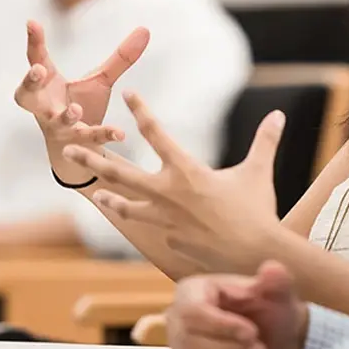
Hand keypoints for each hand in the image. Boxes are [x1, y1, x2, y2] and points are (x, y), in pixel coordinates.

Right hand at [14, 20, 147, 165]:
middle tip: (38, 70)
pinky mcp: (77, 143)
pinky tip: (119, 133)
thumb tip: (145, 30)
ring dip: (65, 116)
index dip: (34, 41)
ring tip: (75, 110)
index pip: (37, 59)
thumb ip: (120, 58)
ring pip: (56, 122)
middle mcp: (47, 105)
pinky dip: (102, 135)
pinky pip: (88, 139)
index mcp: (49, 84)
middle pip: (27, 95)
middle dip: (29, 82)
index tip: (32, 22)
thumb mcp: (100, 80)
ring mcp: (59, 126)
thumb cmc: (81, 107)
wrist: (78, 150)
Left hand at [62, 92, 284, 271]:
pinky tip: (132, 219)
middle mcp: (168, 193)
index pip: (157, 133)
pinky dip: (141, 222)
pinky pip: (151, 228)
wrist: (253, 254)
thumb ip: (265, 141)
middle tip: (68, 148)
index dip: (141, 111)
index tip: (127, 94)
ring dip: (109, 197)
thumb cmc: (257, 211)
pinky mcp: (168, 240)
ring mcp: (165, 219)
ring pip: (127, 206)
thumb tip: (280, 114)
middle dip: (92, 159)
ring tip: (93, 193)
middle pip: (121, 173)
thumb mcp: (258, 172)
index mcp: (187, 170)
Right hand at [167, 261, 307, 348]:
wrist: (272, 338)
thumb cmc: (269, 310)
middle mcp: (177, 320)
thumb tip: (272, 269)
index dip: (221, 325)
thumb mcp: (276, 292)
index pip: (193, 311)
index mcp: (192, 291)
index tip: (252, 333)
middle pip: (191, 342)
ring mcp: (179, 347)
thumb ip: (275, 280)